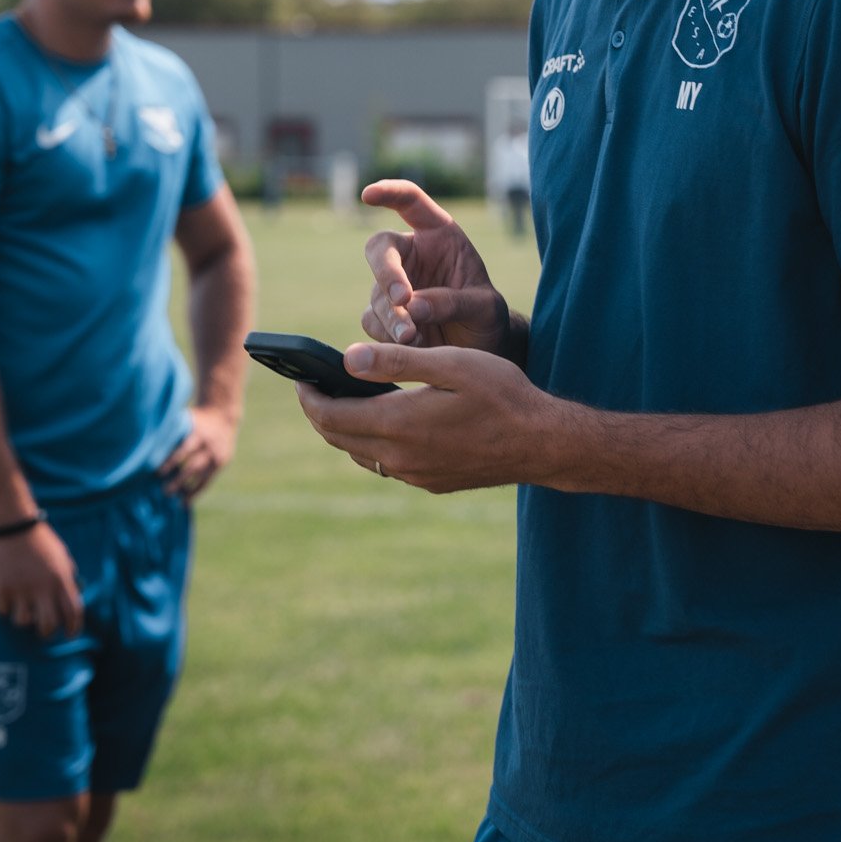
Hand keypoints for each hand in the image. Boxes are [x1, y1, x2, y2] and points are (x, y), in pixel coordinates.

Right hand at [0, 522, 83, 640]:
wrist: (13, 525)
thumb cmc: (40, 540)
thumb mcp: (62, 556)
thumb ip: (67, 577)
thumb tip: (71, 597)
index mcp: (61, 579)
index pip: (73, 612)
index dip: (73, 628)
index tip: (70, 634)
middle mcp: (42, 588)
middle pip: (48, 626)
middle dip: (47, 633)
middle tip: (44, 631)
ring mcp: (21, 589)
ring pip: (23, 622)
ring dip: (24, 619)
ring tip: (23, 610)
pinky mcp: (2, 588)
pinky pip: (3, 611)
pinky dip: (5, 608)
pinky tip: (7, 599)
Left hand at [159, 405, 237, 497]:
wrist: (223, 415)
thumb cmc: (195, 419)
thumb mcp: (186, 420)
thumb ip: (173, 432)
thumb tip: (148, 445)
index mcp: (198, 432)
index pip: (185, 449)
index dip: (171, 461)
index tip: (158, 473)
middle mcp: (209, 445)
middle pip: (193, 465)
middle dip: (179, 479)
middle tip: (164, 491)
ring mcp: (216, 455)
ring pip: (201, 476)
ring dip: (187, 489)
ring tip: (174, 500)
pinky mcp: (221, 463)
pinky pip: (208, 481)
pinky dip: (197, 492)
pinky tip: (186, 501)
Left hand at [297, 338, 563, 493]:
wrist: (541, 443)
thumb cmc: (501, 393)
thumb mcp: (451, 364)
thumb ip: (396, 361)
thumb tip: (347, 358)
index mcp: (400, 423)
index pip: (332, 416)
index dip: (310, 397)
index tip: (299, 377)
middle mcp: (401, 457)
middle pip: (339, 438)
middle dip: (320, 412)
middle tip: (312, 386)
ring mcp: (416, 475)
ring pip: (361, 454)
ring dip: (344, 429)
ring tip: (342, 401)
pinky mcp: (431, 483)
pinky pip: (386, 464)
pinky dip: (371, 443)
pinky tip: (383, 422)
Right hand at [360, 179, 513, 356]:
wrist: (481, 351)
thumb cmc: (487, 317)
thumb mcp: (484, 307)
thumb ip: (453, 302)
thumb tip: (412, 305)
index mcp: (439, 236)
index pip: (411, 202)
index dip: (390, 192)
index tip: (369, 194)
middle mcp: (411, 255)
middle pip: (379, 248)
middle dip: (386, 272)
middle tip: (402, 299)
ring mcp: (394, 286)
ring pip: (376, 293)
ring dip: (391, 316)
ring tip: (414, 337)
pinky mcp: (384, 316)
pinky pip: (372, 320)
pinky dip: (387, 335)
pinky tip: (411, 345)